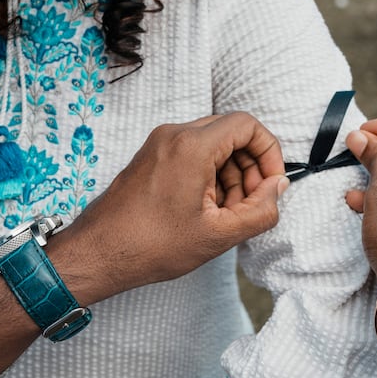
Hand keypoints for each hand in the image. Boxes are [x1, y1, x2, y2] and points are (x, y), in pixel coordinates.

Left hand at [55, 112, 287, 300]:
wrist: (99, 253)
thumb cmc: (151, 245)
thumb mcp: (219, 234)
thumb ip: (260, 210)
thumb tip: (277, 188)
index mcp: (192, 146)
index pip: (247, 125)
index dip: (269, 152)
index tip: (271, 183)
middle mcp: (174, 135)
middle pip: (231, 133)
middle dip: (250, 167)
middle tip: (251, 204)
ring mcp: (160, 143)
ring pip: (214, 145)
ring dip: (231, 174)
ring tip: (228, 213)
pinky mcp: (153, 156)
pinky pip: (193, 154)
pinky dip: (210, 175)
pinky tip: (207, 210)